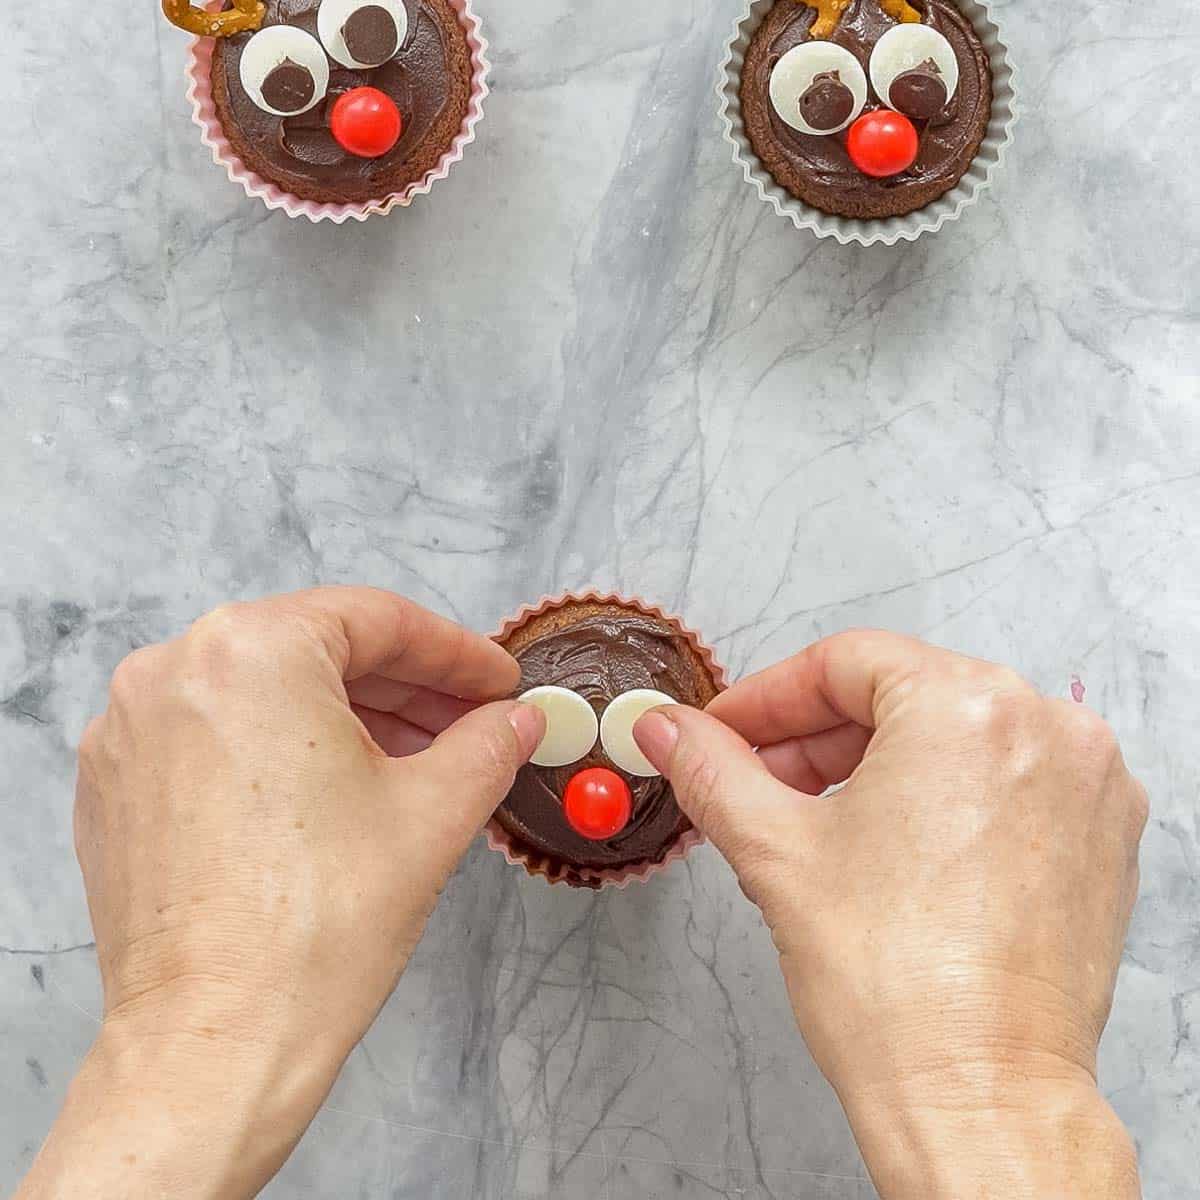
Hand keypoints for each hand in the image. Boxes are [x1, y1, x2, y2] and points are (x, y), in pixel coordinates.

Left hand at [18, 587, 543, 1199]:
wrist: (215, 1045)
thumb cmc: (315, 928)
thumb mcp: (434, 813)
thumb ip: (488, 744)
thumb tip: (515, 720)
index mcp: (252, 652)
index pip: (376, 620)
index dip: (454, 653)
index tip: (496, 682)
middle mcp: (175, 671)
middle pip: (317, 651)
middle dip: (405, 687)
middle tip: (469, 722)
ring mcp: (132, 730)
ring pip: (266, 693)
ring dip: (347, 718)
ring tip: (415, 761)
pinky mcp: (116, 786)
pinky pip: (218, 736)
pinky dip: (282, 749)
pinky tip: (337, 791)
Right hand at [634, 631, 1145, 1199]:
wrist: (978, 1099)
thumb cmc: (898, 989)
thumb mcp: (775, 850)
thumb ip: (711, 768)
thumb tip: (669, 728)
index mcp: (968, 709)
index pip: (844, 663)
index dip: (767, 699)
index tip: (725, 731)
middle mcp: (1044, 728)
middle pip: (899, 696)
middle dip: (814, 739)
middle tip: (755, 782)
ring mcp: (1083, 783)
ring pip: (949, 739)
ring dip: (870, 768)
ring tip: (814, 825)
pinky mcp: (1099, 836)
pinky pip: (999, 782)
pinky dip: (936, 798)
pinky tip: (885, 848)